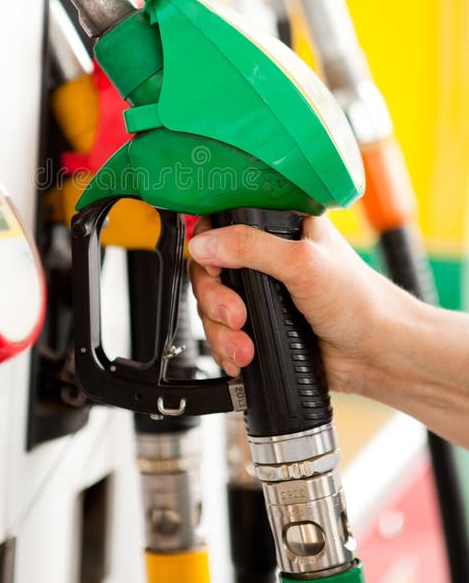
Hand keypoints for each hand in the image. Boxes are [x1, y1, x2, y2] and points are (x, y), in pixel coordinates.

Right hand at [187, 214, 399, 393]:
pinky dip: (226, 349)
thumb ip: (250, 247)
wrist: (379, 355)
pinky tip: (242, 357)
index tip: (213, 268)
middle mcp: (267, 259)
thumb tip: (203, 243)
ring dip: (221, 332)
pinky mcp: (261, 327)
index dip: (208, 247)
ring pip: (212, 307)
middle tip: (235, 316)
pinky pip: (224, 335)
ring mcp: (261, 295)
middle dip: (215, 299)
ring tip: (246, 347)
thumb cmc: (361, 301)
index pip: (223, 225)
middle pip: (210, 271)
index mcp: (279, 228)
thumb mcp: (303, 262)